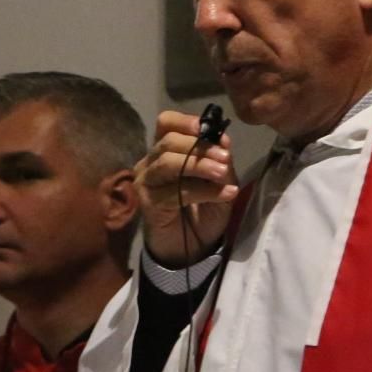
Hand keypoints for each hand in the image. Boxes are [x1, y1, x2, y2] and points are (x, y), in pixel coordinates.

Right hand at [137, 109, 237, 265]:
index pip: (166, 123)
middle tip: (226, 159)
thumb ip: (220, 159)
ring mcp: (145, 183)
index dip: (185, 122)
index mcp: (165, 151)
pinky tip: (226, 194)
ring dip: (200, 166)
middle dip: (200, 147)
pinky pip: (175, 191)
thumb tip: (222, 138)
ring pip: (169, 163)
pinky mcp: (147, 204)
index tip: (207, 128)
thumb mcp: (220, 181)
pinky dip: (204, 191)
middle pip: (168, 142)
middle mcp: (149, 163)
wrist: (192, 249)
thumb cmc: (203, 211)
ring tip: (224, 175)